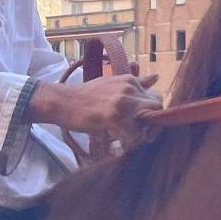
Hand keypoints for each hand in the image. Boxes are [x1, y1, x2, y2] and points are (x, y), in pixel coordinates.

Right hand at [29, 74, 163, 146]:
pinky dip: (130, 141)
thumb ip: (136, 84)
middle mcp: (129, 88)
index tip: (144, 124)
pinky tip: (119, 142)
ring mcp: (123, 102)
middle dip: (154, 124)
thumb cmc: (85, 96)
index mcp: (129, 80)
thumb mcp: (112, 84)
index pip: (156, 98)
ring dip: (143, 133)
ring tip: (130, 139)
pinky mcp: (115, 117)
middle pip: (157, 108)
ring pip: (149, 122)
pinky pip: (135, 134)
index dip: (153, 113)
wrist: (62, 101)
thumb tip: (157, 78)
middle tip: (142, 135)